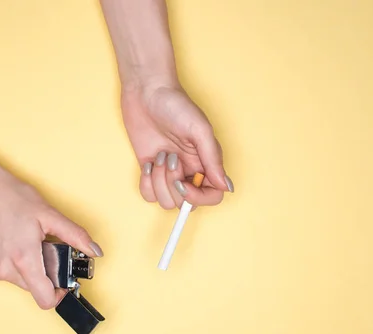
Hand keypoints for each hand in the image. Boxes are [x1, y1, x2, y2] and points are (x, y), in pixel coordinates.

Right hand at [0, 168, 102, 309]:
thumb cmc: (12, 198)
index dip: (58, 294)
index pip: (45, 298)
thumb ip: (76, 236)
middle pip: (33, 287)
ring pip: (18, 281)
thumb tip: (95, 251)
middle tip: (41, 248)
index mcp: (24, 259)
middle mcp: (3, 269)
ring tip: (23, 242)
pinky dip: (9, 263)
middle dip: (42, 273)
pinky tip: (7, 243)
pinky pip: (2, 274)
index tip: (62, 282)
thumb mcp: (50, 215)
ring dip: (25, 268)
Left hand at [121, 82, 233, 209]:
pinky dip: (146, 183)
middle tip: (169, 158)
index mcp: (205, 162)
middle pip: (185, 203)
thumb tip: (226, 187)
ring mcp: (168, 172)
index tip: (184, 184)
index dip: (198, 198)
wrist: (146, 91)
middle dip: (173, 185)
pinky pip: (148, 194)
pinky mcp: (149, 170)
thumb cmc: (176, 104)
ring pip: (166, 201)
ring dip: (159, 181)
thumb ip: (213, 160)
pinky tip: (148, 163)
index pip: (212, 196)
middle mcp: (188, 170)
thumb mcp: (199, 129)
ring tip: (159, 156)